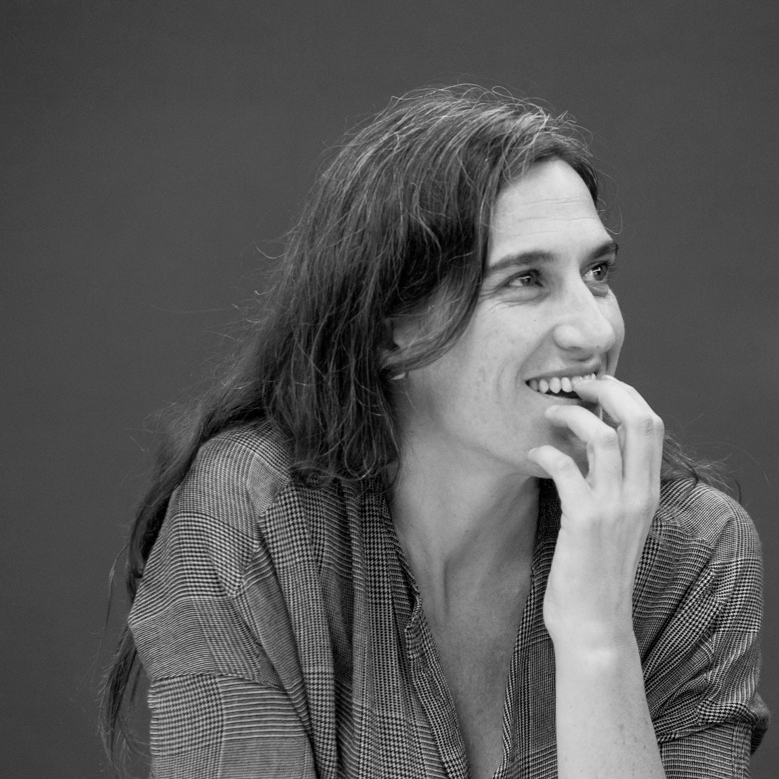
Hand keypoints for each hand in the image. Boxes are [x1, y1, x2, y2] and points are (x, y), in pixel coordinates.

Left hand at [527, 376, 663, 649]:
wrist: (595, 624)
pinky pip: (565, 468)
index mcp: (647, 491)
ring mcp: (614, 508)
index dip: (625, 395)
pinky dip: (545, 453)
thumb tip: (588, 445)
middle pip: (639, 420)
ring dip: (571, 416)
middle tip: (576, 386)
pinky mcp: (584, 522)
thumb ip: (611, 484)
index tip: (596, 387)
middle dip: (608, 390)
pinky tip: (532, 455)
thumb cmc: (597, 570)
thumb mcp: (617, 522)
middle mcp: (638, 495)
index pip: (651, 424)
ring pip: (602, 437)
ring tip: (548, 414)